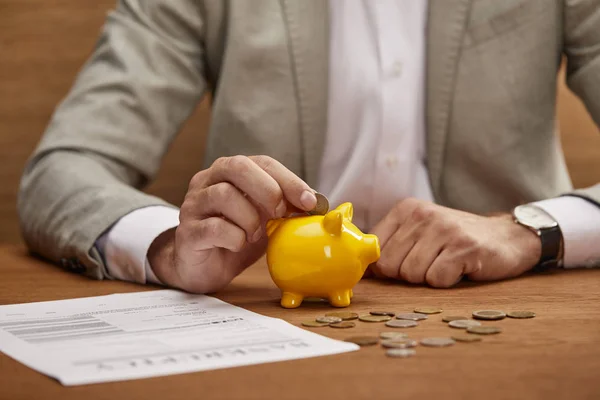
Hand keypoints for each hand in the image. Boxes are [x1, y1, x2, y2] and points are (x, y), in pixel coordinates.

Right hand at [148, 155, 316, 292]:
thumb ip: (286, 207)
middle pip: (236, 166)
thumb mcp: (265, 219)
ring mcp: (194, 205)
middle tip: (280, 213)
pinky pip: (212, 228)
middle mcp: (207, 181)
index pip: (262, 162)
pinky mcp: (188, 233)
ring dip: (250, 218)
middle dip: (267, 189)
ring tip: (256, 235)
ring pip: (223, 195)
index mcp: (230, 172)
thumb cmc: (235, 236)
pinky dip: (234, 237)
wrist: (202, 267)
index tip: (310, 201)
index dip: (289, 179)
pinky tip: (239, 245)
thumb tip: (319, 202)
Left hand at [369, 198, 541, 286]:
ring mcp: (444, 229)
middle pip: (389, 266)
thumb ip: (390, 246)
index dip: (385, 266)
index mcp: (405, 210)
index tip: (402, 265)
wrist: (506, 237)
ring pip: (411, 274)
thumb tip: (360, 270)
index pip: (374, 249)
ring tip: (444, 264)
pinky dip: (446, 282)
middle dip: (407, 274)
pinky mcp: (464, 248)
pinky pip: (436, 280)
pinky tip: (459, 268)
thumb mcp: (419, 232)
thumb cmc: (454, 240)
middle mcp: (422, 215)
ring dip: (428, 278)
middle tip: (430, 264)